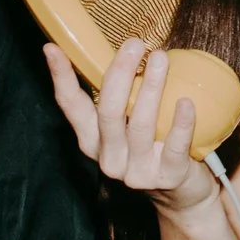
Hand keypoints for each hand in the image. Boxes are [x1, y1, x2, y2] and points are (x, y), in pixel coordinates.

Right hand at [45, 40, 218, 214]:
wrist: (182, 195)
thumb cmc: (155, 147)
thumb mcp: (129, 125)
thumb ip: (122, 97)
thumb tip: (127, 49)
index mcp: (93, 140)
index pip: (71, 106)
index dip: (61, 77)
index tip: (53, 48)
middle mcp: (109, 157)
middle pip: (108, 111)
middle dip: (120, 74)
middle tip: (135, 44)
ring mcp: (136, 171)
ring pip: (139, 125)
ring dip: (151, 87)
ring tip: (161, 58)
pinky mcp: (168, 177)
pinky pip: (174, 146)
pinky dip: (181, 123)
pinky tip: (186, 101)